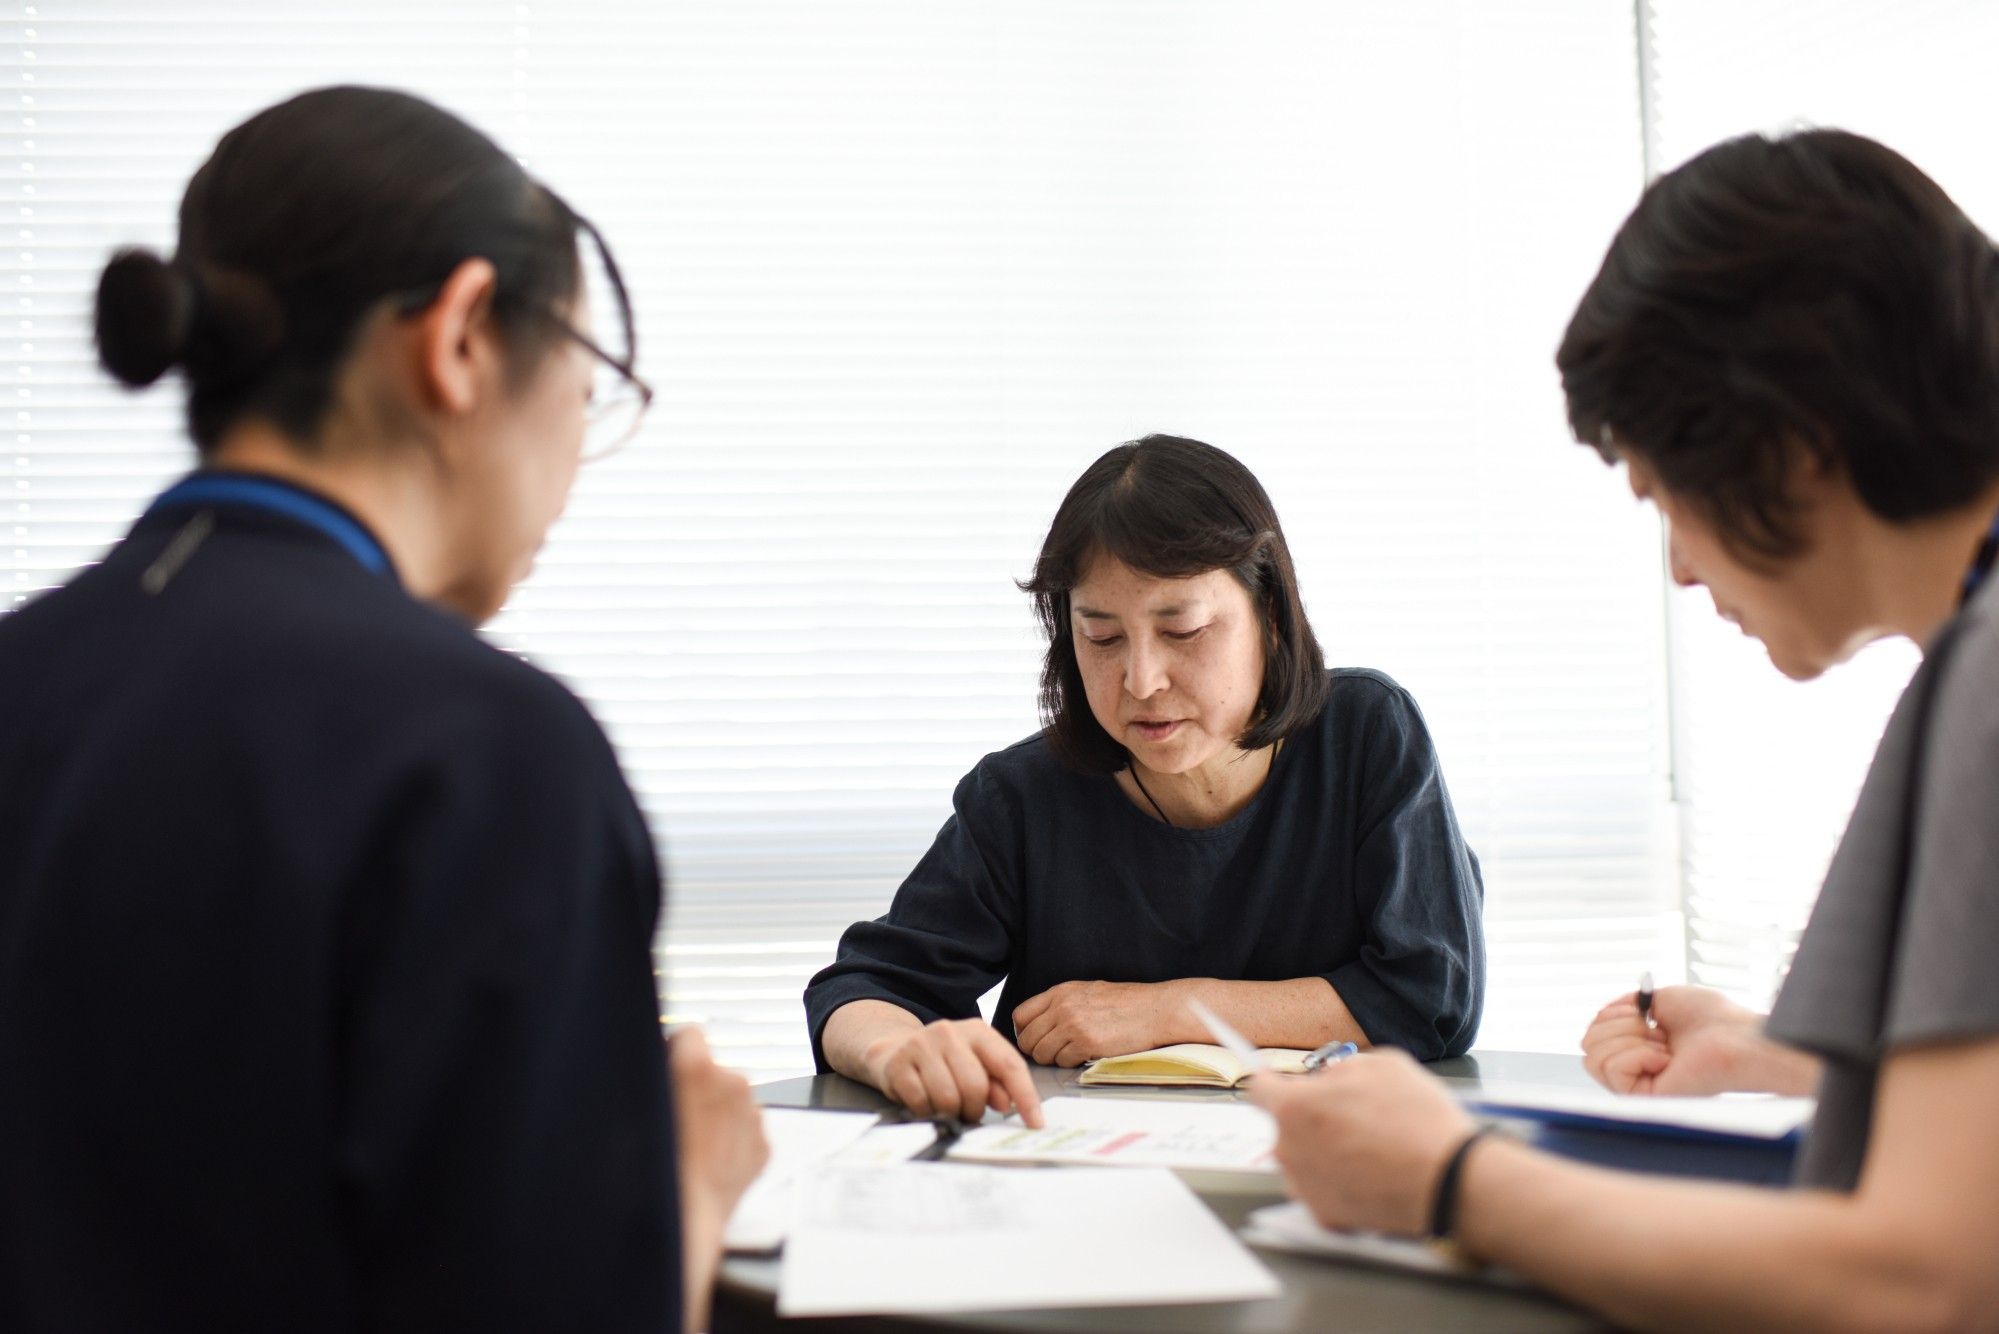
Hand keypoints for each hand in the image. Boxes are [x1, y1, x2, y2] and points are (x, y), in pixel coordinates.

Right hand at [668, 1027, 768, 1224]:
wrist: (682, 1223)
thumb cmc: (652, 1169)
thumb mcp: (636, 1105)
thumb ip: (651, 1073)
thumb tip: (656, 1058)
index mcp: (699, 1067)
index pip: (690, 1034)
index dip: (674, 1053)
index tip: (665, 1073)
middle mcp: (735, 1083)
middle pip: (713, 1071)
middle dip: (697, 1088)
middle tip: (674, 1121)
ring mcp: (754, 1116)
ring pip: (731, 1101)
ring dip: (714, 1115)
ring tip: (689, 1148)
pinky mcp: (764, 1145)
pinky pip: (744, 1130)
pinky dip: (729, 1142)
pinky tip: (707, 1164)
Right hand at [864, 1017, 1044, 1126]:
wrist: (893, 1050)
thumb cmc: (942, 1061)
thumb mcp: (973, 1064)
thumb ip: (996, 1083)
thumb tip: (1007, 1103)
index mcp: (977, 1031)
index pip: (1009, 1064)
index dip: (1025, 1097)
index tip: (1035, 1123)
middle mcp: (950, 1032)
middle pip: (975, 1086)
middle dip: (974, 1109)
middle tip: (967, 1111)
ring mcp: (921, 1045)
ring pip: (948, 1098)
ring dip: (949, 1112)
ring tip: (944, 1104)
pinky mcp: (898, 1064)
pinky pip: (921, 1103)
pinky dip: (926, 1111)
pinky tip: (924, 1101)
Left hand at [1011, 979, 1180, 1066]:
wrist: (1155, 1010)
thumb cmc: (1126, 1003)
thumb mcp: (1087, 991)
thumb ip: (1061, 1004)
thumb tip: (1041, 1022)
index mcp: (1060, 992)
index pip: (1020, 1015)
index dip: (1023, 1032)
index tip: (1033, 1039)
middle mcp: (1063, 1007)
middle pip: (1027, 1039)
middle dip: (1036, 1050)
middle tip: (1051, 1053)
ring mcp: (1073, 1025)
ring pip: (1042, 1054)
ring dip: (1053, 1059)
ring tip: (1070, 1053)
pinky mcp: (1086, 1044)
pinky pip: (1062, 1062)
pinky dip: (1070, 1063)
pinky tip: (1084, 1055)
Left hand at [1249, 1051, 1474, 1235]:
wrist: (1449, 1181)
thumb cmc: (1418, 1120)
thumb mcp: (1382, 1064)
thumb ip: (1340, 1069)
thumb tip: (1327, 1080)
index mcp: (1296, 1107)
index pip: (1260, 1091)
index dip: (1272, 1084)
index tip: (1277, 1085)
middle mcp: (1289, 1150)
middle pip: (1287, 1129)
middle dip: (1312, 1122)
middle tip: (1354, 1120)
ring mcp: (1304, 1188)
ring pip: (1304, 1162)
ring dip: (1325, 1154)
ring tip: (1371, 1150)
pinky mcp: (1324, 1218)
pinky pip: (1323, 1191)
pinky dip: (1341, 1185)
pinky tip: (1373, 1176)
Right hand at [1580, 984, 1763, 1094]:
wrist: (1737, 1038)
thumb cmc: (1711, 1018)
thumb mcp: (1659, 998)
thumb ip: (1626, 1006)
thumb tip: (1601, 1016)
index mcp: (1634, 1046)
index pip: (1591, 1033)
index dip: (1612, 1013)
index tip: (1645, 1012)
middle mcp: (1632, 1068)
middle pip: (1586, 1043)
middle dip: (1619, 1024)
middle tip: (1657, 1031)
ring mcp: (1636, 1085)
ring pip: (1592, 1056)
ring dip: (1628, 1038)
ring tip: (1663, 1045)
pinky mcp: (1644, 1097)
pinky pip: (1613, 1069)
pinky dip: (1639, 1054)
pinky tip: (1666, 1058)